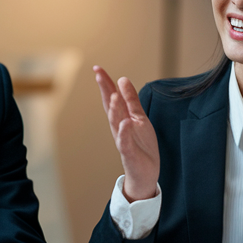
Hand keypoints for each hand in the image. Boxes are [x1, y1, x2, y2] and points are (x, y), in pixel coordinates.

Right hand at [94, 66, 158, 200]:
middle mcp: (119, 128)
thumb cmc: (141, 146)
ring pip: (117, 123)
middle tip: (98, 74)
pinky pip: (125, 142)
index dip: (105, 83)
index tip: (97, 68)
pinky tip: (125, 123)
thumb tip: (122, 79)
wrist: (145, 173)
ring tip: (114, 96)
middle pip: (110, 107)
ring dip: (115, 110)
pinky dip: (124, 133)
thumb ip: (131, 100)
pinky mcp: (129, 154)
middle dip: (105, 91)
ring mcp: (123, 140)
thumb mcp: (139, 118)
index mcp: (121, 118)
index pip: (111, 98)